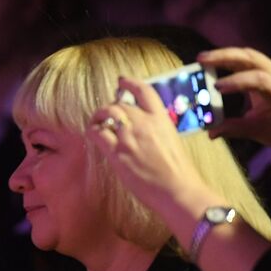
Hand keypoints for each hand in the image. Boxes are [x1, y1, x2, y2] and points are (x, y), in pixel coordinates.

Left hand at [88, 76, 214, 218]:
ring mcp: (129, 137)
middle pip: (120, 105)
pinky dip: (93, 131)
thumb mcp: (172, 140)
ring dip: (98, 116)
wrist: (176, 188)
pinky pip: (97, 134)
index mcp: (161, 119)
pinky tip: (93, 135)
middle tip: (106, 115)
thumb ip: (157, 130)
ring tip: (96, 122)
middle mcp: (144, 123)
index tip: (122, 81)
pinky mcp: (117, 152)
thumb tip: (143, 131)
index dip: (130, 83)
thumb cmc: (178, 171)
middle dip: (110, 107)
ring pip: (106, 114)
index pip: (144, 91)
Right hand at [197, 47, 270, 155]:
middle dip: (225, 57)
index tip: (216, 87)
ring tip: (202, 59)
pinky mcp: (267, 68)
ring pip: (248, 54)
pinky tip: (213, 61)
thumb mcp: (257, 132)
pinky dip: (229, 58)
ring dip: (224, 54)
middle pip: (251, 58)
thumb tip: (210, 132)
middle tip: (201, 60)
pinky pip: (247, 58)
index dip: (238, 81)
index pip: (260, 80)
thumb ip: (233, 129)